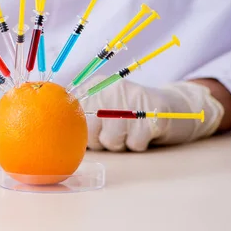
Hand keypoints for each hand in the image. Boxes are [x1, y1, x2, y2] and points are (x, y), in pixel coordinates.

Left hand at [77, 76, 223, 151]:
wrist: (174, 107)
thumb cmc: (128, 114)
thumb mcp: (103, 106)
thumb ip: (81, 116)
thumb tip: (56, 135)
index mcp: (94, 85)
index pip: (73, 113)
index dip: (80, 131)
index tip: (91, 132)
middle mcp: (110, 88)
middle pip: (89, 130)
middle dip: (99, 141)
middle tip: (114, 132)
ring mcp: (132, 99)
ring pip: (110, 140)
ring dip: (120, 144)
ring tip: (129, 132)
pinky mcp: (152, 114)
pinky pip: (134, 144)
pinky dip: (138, 145)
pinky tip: (144, 133)